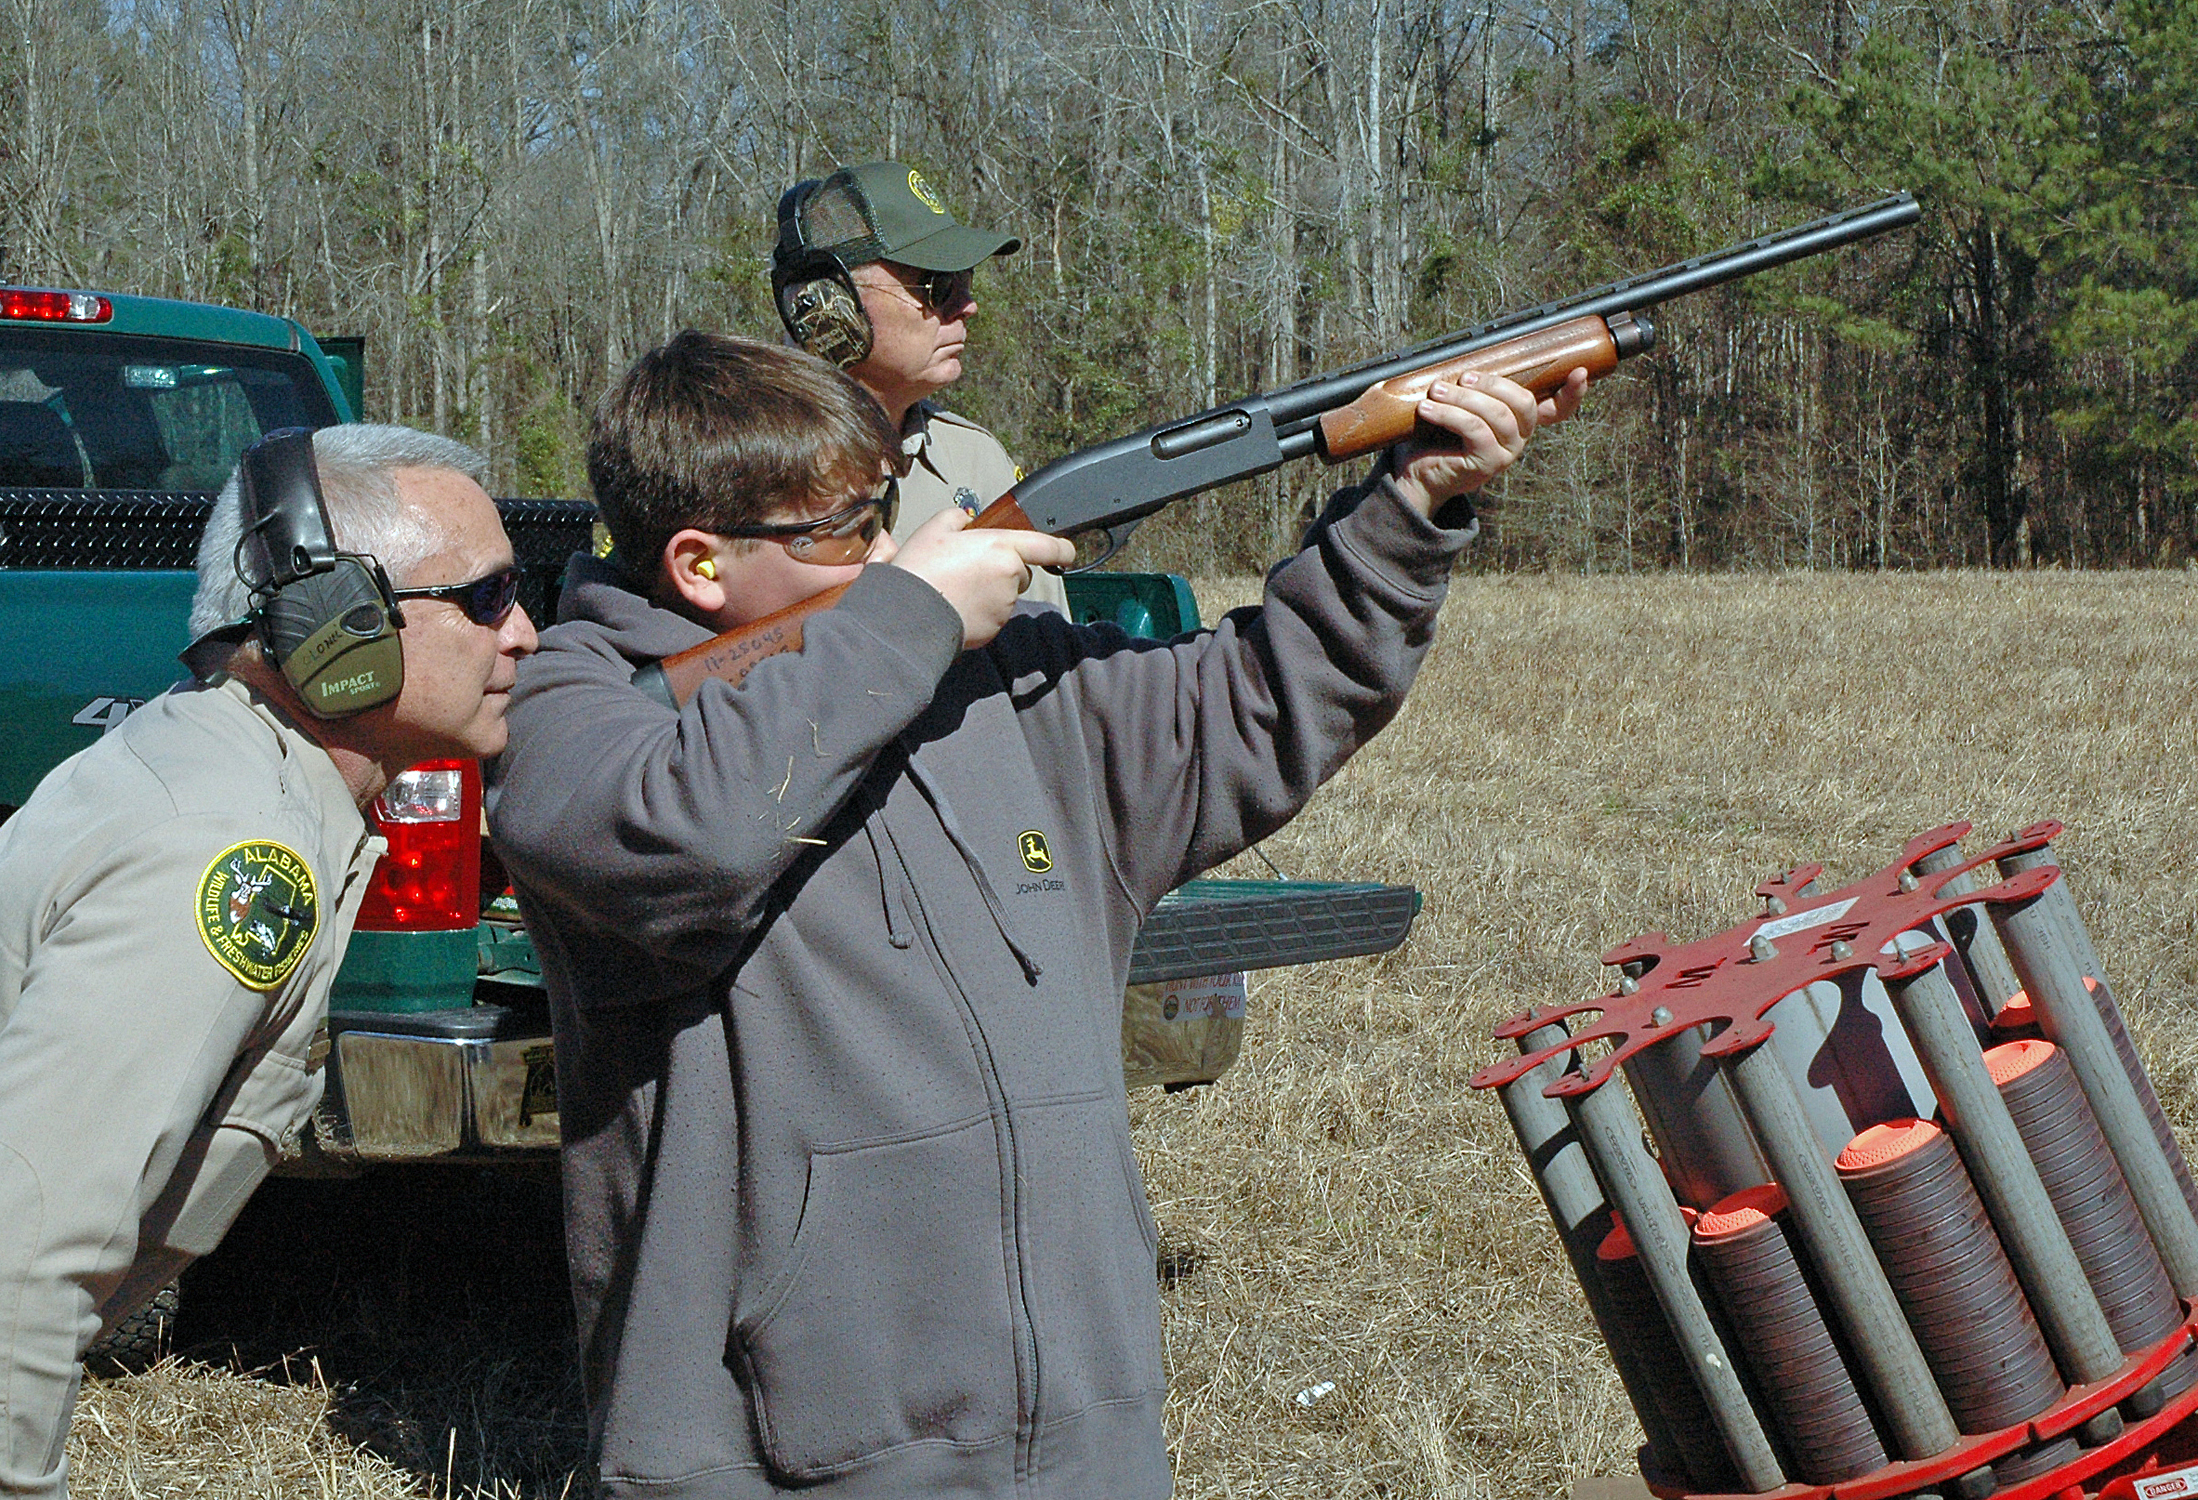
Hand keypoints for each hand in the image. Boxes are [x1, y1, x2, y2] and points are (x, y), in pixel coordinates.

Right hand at [889, 507, 1077, 648]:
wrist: (907, 614)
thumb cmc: (920, 569)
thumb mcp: (934, 529)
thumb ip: (957, 518)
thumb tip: (966, 520)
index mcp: (1001, 547)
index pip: (1047, 546)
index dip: (1062, 548)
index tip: (1067, 551)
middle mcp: (1010, 578)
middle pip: (1020, 573)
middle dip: (1003, 570)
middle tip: (969, 569)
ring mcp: (1004, 607)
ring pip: (1006, 596)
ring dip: (990, 592)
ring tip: (956, 589)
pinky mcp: (994, 629)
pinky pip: (994, 616)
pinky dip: (981, 612)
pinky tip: (956, 607)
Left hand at [1387, 366, 1589, 516]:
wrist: (1418, 472)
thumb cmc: (1437, 434)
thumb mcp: (1460, 405)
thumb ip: (1474, 386)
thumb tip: (1469, 355)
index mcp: (1519, 420)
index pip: (1557, 408)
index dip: (1572, 393)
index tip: (1581, 372)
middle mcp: (1519, 437)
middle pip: (1523, 401)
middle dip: (1492, 383)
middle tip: (1462, 376)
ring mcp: (1506, 452)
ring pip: (1497, 414)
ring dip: (1463, 397)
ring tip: (1437, 391)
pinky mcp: (1487, 463)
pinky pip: (1474, 430)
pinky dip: (1448, 415)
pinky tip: (1428, 409)